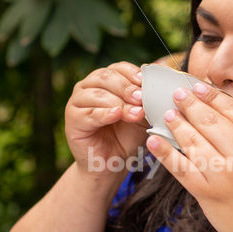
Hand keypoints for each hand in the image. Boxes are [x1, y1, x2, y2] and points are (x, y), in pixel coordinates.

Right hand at [65, 61, 147, 175]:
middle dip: (126, 87)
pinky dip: (105, 113)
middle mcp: (88, 86)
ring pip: (98, 94)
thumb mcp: (142, 115)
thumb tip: (160, 85)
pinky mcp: (73, 119)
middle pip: (106, 77)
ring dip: (120, 102)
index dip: (132, 73)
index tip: (146, 82)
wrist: (112, 163)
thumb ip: (147, 100)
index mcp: (105, 81)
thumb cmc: (126, 136)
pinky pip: (89, 113)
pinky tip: (117, 115)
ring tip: (136, 113)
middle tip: (141, 98)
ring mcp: (77, 102)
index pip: (117, 68)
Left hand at [145, 83, 232, 231]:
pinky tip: (154, 140)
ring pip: (193, 141)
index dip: (212, 96)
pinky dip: (165, 153)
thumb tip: (220, 108)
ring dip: (176, 124)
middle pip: (210, 121)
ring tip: (168, 113)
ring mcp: (224, 175)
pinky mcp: (208, 193)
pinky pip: (182, 168)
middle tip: (177, 94)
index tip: (198, 86)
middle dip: (190, 104)